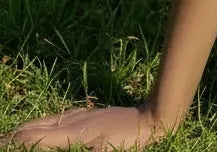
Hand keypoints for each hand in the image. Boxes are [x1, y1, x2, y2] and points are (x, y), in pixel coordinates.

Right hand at [1, 105, 164, 150]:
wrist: (154, 118)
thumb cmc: (132, 141)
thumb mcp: (103, 150)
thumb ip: (81, 147)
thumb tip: (58, 135)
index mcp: (74, 134)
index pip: (37, 137)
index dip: (17, 141)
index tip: (3, 142)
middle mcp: (75, 123)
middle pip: (39, 127)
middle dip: (18, 134)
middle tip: (2, 139)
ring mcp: (85, 116)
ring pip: (51, 119)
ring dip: (31, 126)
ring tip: (16, 132)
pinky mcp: (94, 114)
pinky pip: (65, 116)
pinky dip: (49, 120)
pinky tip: (50, 121)